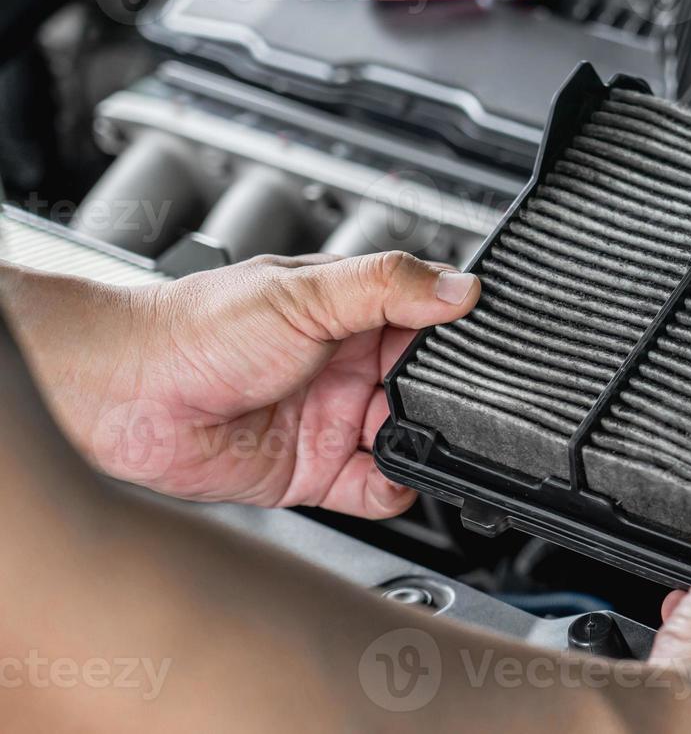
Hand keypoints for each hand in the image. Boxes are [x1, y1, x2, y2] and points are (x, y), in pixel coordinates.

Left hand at [1, 251, 478, 517]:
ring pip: (407, 439)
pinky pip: (374, 488)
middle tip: (443, 401)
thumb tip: (461, 286)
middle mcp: (346, 366)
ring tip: (411, 437)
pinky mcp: (313, 471)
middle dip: (444, 399)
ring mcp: (331, 419)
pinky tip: (391, 475)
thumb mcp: (304, 292)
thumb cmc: (194, 328)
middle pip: (425, 388)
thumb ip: (387, 286)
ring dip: (422, 444)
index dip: (455, 335)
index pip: (427, 322)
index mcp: (350, 311)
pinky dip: (394, 489)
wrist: (125, 394)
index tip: (480, 347)